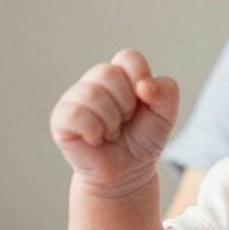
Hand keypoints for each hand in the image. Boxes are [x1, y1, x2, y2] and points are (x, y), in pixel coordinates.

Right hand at [50, 48, 178, 197]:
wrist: (129, 172)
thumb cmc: (144, 137)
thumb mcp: (167, 113)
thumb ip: (167, 91)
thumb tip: (143, 85)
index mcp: (120, 73)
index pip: (128, 58)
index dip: (140, 79)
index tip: (144, 101)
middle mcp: (95, 81)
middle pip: (109, 74)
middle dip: (126, 104)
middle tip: (125, 121)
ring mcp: (75, 98)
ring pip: (92, 94)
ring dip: (111, 121)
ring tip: (112, 132)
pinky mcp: (61, 119)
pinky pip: (76, 114)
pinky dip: (94, 131)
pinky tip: (96, 139)